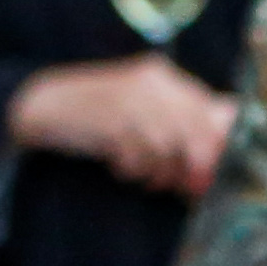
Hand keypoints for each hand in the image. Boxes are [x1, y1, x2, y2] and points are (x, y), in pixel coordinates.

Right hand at [9, 53, 240, 195]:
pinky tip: (121, 166)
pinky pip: (137, 154)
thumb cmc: (99, 115)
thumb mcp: (142, 112)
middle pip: (197, 132)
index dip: (221, 147)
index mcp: (166, 78)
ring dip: (158, 171)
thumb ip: (180, 124)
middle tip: (183, 187)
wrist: (45, 104)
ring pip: (167, 147)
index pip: (216, 109)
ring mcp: (131, 98)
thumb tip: (219, 150)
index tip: (212, 173)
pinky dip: (132, 168)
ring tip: (144, 176)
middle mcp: (154, 82)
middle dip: (193, 166)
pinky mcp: (110, 117)